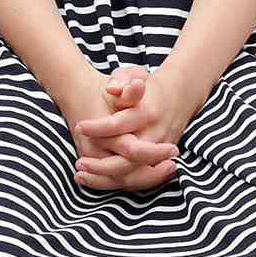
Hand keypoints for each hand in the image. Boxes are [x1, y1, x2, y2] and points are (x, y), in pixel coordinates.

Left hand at [73, 66, 198, 190]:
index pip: (119, 125)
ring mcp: (158, 151)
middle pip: (129, 157)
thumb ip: (121, 80)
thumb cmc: (146, 84)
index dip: (98, 128)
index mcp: (147, 111)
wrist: (177, 95)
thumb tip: (111, 88)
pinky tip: (93, 180)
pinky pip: (137, 180)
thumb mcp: (133, 74)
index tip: (80, 126)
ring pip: (133, 174)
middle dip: (102, 165)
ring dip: (105, 178)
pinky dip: (116, 183)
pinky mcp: (159, 162)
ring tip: (80, 175)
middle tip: (79, 163)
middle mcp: (155, 134)